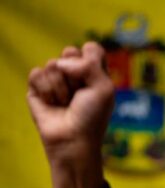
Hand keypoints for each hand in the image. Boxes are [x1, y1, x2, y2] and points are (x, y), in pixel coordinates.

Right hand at [27, 42, 114, 187]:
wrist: (72, 139)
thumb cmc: (92, 116)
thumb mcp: (104, 88)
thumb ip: (90, 64)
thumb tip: (61, 62)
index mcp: (94, 72)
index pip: (90, 48)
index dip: (90, 60)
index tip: (94, 80)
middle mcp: (74, 73)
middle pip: (70, 51)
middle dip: (75, 74)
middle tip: (79, 94)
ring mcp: (55, 79)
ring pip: (52, 63)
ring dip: (61, 87)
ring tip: (66, 103)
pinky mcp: (37, 88)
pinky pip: (36, 73)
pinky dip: (46, 90)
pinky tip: (52, 104)